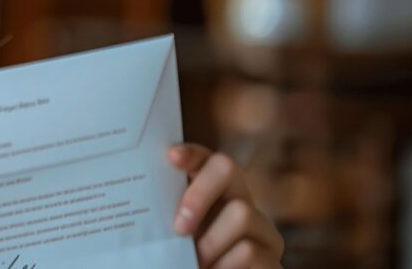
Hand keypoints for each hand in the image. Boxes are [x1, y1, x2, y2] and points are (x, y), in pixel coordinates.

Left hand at [169, 143, 283, 268]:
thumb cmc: (185, 263)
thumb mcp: (174, 239)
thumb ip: (168, 219)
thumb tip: (139, 202)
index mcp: (212, 193)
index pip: (205, 158)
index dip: (191, 153)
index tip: (171, 156)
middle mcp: (240, 201)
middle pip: (227, 168)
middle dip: (200, 193)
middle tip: (179, 227)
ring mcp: (262, 230)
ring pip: (242, 212)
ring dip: (211, 242)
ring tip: (195, 263)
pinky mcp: (272, 260)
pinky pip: (250, 251)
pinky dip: (224, 266)